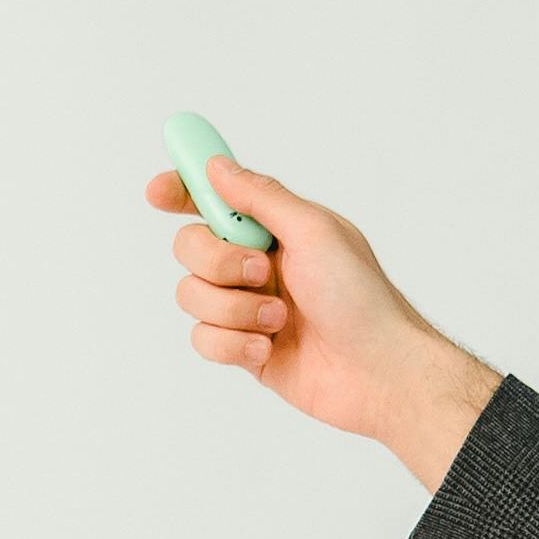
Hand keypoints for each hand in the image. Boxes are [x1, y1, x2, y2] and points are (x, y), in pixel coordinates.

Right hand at [146, 152, 503, 490]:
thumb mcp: (314, 232)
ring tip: (279, 320)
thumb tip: (217, 166)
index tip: (158, 192)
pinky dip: (234, 344)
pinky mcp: (243, 349)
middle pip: (189, 246)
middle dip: (218, 261)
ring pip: (191, 296)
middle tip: (262, 271)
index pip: (216, 198)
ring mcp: (247, 307)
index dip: (182, 190)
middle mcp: (256, 263)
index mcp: (277, 227)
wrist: (379, 372)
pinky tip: (270, 349)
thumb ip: (261, 198)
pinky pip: (203, 339)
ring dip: (234, 310)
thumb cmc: (362, 298)